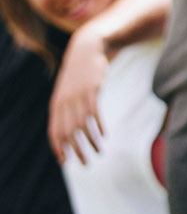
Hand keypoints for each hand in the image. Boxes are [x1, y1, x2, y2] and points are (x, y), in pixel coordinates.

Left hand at [49, 25, 109, 164]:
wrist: (87, 49)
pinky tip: (105, 135)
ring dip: (90, 142)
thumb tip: (69, 129)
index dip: (59, 149)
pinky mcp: (91, 91)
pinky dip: (99, 127)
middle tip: (85, 163)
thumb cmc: (79, 75)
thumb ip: (66, 109)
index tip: (65, 162)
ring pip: (82, 126)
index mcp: (56, 105)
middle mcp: (64, 103)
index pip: (54, 133)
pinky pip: (94, 114)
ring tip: (99, 152)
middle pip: (67, 133)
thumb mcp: (68, 92)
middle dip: (75, 151)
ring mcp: (77, 96)